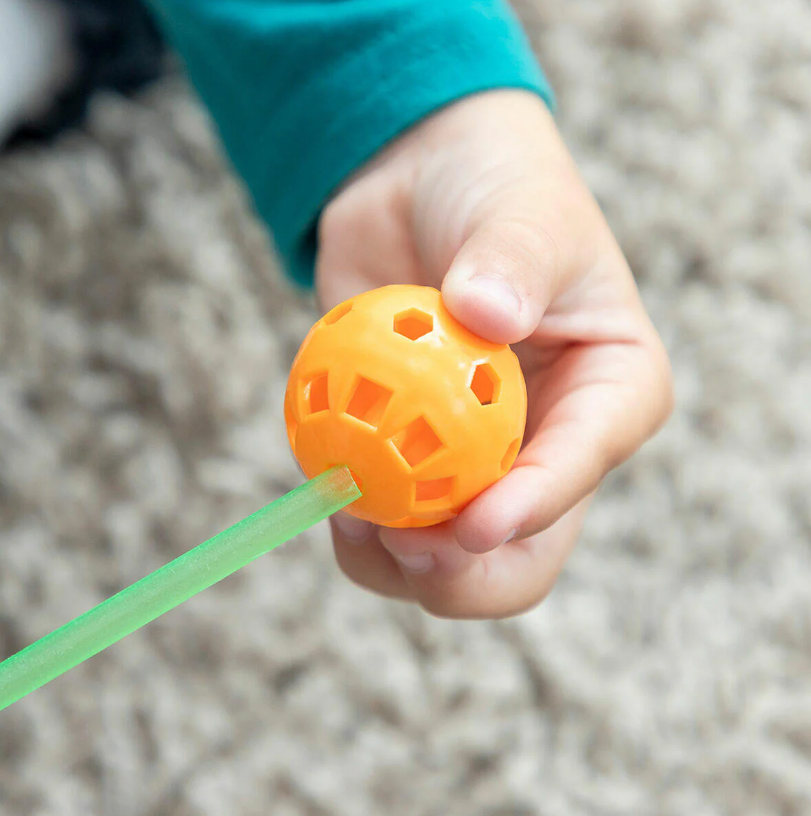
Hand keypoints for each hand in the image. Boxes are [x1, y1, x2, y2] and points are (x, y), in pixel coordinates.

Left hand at [315, 90, 672, 618]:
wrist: (418, 182)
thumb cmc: (496, 188)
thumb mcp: (523, 210)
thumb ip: (513, 260)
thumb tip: (487, 314)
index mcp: (608, 395)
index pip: (585, 465)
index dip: (534, 509)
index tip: (474, 524)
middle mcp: (549, 444)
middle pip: (521, 555)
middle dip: (463, 573)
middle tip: (404, 547)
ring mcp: (478, 461)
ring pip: (445, 561)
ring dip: (392, 560)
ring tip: (349, 511)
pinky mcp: (412, 455)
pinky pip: (385, 518)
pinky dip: (352, 518)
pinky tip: (328, 484)